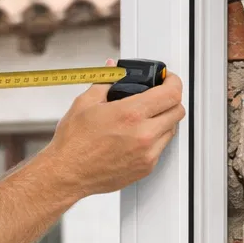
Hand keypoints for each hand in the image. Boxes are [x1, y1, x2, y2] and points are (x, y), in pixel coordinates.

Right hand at [40, 67, 184, 198]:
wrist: (66, 173)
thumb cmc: (72, 143)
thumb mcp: (84, 104)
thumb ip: (104, 82)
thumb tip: (112, 68)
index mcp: (130, 114)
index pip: (171, 93)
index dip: (173, 83)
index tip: (169, 81)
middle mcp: (143, 134)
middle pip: (178, 111)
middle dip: (170, 100)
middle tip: (156, 98)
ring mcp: (147, 153)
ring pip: (171, 130)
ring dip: (162, 121)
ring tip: (142, 120)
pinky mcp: (146, 167)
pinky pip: (160, 148)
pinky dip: (153, 140)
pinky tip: (134, 138)